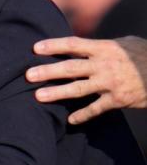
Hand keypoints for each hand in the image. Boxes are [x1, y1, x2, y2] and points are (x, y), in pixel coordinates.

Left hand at [29, 36, 146, 124]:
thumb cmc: (143, 55)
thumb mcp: (123, 44)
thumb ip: (100, 46)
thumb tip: (79, 46)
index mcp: (104, 48)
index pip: (74, 44)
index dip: (55, 45)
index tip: (35, 48)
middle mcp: (104, 65)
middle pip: (71, 68)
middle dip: (48, 71)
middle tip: (28, 75)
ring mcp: (110, 83)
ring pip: (79, 89)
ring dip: (57, 93)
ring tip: (38, 97)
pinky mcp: (117, 100)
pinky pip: (96, 109)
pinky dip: (83, 115)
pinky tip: (70, 120)